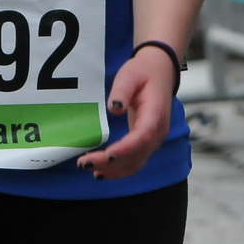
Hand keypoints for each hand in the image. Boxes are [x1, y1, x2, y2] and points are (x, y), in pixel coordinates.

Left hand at [75, 45, 174, 179]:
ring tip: (89, 168)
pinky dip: (119, 170)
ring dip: (114, 170)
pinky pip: (135, 161)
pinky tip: (101, 171)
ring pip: (136, 163)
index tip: (107, 154)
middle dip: (111, 163)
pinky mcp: (147, 143)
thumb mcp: (130, 74)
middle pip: (137, 155)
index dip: (126, 148)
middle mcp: (158, 131)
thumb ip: (122, 90)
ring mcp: (154, 139)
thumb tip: (114, 108)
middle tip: (84, 163)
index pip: (142, 136)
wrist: (160, 72)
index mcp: (155, 114)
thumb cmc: (143, 73)